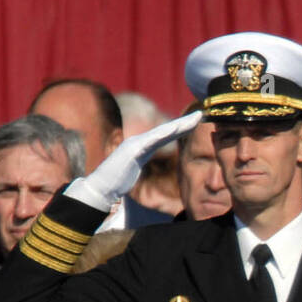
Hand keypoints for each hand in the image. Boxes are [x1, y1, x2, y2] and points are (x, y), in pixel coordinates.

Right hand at [67, 111, 203, 211]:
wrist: (101, 187)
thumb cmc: (116, 180)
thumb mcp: (134, 168)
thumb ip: (141, 160)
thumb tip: (146, 160)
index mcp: (143, 146)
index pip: (166, 135)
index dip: (181, 128)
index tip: (195, 122)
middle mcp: (140, 142)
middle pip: (166, 130)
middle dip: (184, 123)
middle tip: (200, 115)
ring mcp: (135, 145)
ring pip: (160, 133)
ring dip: (177, 126)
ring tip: (191, 121)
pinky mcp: (132, 151)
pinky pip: (150, 142)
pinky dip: (162, 135)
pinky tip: (174, 130)